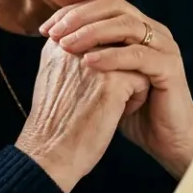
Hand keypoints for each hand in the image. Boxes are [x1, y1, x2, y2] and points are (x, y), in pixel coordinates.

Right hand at [15, 38, 149, 192]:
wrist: (50, 156)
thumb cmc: (55, 124)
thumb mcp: (55, 80)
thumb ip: (72, 57)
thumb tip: (99, 47)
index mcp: (58, 44)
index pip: (98, 35)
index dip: (105, 64)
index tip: (89, 91)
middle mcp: (74, 46)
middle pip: (117, 44)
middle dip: (120, 68)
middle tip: (104, 98)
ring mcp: (93, 61)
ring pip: (133, 59)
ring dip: (129, 82)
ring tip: (111, 105)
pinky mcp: (112, 80)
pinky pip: (142, 78)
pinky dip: (135, 99)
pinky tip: (117, 114)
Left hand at [41, 0, 192, 177]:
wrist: (164, 140)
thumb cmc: (131, 110)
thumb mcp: (104, 77)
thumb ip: (87, 53)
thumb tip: (51, 37)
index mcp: (139, 28)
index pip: (103, 4)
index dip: (73, 11)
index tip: (45, 29)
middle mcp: (154, 31)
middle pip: (115, 6)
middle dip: (80, 17)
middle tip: (54, 33)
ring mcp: (165, 47)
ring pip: (127, 25)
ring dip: (92, 32)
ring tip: (66, 46)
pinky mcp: (170, 67)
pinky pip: (138, 55)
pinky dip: (111, 56)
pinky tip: (88, 63)